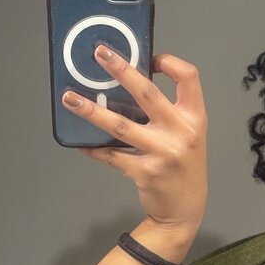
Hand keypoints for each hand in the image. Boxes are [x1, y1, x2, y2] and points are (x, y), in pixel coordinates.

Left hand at [63, 47, 207, 240]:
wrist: (185, 211)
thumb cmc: (184, 168)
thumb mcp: (189, 135)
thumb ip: (170, 112)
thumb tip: (131, 85)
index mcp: (194, 118)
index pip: (189, 78)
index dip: (171, 62)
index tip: (152, 58)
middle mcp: (181, 132)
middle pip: (147, 93)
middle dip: (121, 70)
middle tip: (100, 54)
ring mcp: (162, 153)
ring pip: (121, 125)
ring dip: (92, 110)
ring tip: (70, 98)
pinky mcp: (144, 172)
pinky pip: (112, 155)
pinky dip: (94, 148)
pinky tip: (80, 142)